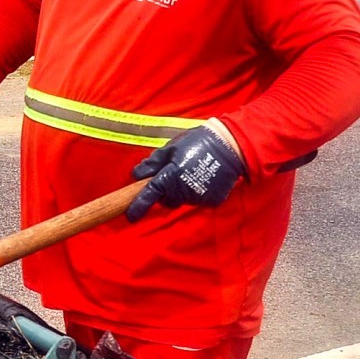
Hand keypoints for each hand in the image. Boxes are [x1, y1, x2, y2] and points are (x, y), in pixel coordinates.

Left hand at [126, 126, 244, 222]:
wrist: (230, 146)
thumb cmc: (197, 142)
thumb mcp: (170, 148)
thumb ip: (152, 163)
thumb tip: (136, 175)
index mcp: (170, 177)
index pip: (149, 195)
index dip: (138, 206)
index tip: (130, 215)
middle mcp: (183, 191)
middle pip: (167, 200)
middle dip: (165, 192)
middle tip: (172, 174)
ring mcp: (198, 198)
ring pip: (182, 199)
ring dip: (181, 190)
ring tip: (190, 170)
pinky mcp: (211, 201)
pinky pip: (197, 199)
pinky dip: (196, 191)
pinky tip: (202, 176)